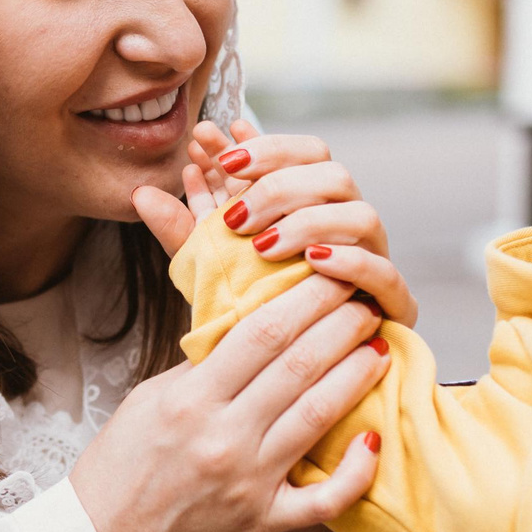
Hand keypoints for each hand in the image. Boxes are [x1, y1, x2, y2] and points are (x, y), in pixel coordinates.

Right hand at [70, 272, 388, 531]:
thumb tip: (249, 330)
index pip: (261, 332)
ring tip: (378, 347)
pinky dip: (355, 471)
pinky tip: (374, 439)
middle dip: (340, 326)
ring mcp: (247, 482)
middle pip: (298, 365)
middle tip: (365, 302)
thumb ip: (201, 366)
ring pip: (318, 416)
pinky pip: (324, 499)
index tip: (330, 279)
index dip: (306, 299)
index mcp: (190, 400)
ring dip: (356, 376)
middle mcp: (223, 437)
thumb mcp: (148, 400)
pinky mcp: (262, 521)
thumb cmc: (119, 469)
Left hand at [133, 120, 417, 325]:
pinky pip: (384, 273)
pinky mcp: (392, 306)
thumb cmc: (257, 320)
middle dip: (278, 184)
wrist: (298, 387)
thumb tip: (139, 193)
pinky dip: (349, 263)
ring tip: (264, 245)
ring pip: (361, 214)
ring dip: (309, 222)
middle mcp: (346, 226)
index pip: (302, 152)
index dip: (264, 145)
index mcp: (312, 206)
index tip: (216, 152)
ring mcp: (372, 262)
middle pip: (332, 173)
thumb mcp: (211, 270)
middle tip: (232, 216)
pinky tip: (313, 262)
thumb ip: (183, 232)